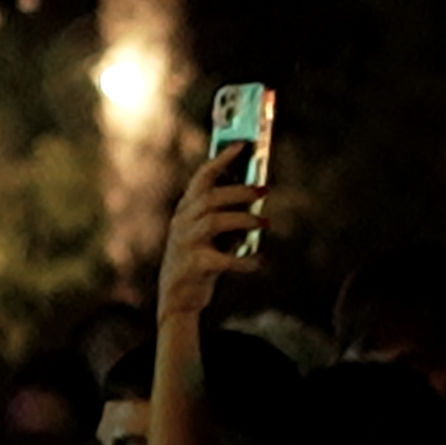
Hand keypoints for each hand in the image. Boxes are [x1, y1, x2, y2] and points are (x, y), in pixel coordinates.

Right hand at [158, 143, 264, 324]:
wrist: (178, 299)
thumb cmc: (200, 260)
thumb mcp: (212, 234)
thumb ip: (227, 214)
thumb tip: (256, 192)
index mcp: (186, 210)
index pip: (202, 177)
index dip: (222, 159)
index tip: (243, 144)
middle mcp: (182, 222)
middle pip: (211, 197)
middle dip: (239, 190)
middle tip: (264, 190)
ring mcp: (185, 243)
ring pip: (215, 221)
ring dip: (244, 220)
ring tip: (267, 223)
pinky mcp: (194, 266)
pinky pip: (223, 260)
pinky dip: (246, 261)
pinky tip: (261, 262)